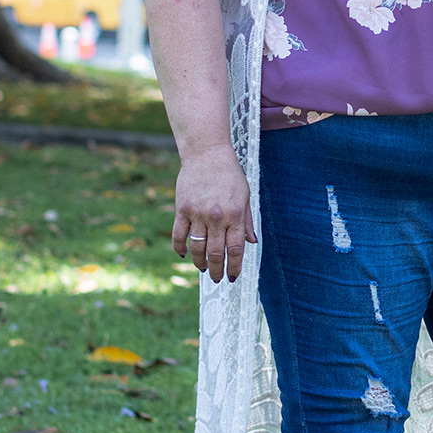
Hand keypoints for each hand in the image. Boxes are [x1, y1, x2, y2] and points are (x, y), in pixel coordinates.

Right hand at [170, 150, 254, 282]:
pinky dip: (180, 247)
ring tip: (203, 269)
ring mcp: (198, 214)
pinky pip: (179, 235)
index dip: (234, 266)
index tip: (232, 276)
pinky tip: (184, 254)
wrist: (207, 153)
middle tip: (217, 278)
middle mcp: (217, 217)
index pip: (235, 249)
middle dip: (217, 270)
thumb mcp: (245, 196)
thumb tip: (252, 242)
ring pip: (197, 247)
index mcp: (235, 215)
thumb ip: (247, 221)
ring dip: (200, 263)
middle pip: (216, 253)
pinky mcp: (182, 209)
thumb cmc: (229, 173)